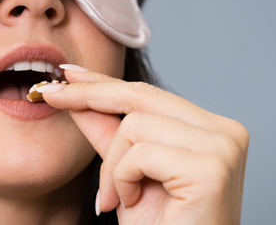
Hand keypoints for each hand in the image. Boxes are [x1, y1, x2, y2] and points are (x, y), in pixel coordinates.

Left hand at [39, 66, 248, 223]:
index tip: (67, 73)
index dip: (103, 82)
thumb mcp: (124, 171)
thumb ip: (106, 131)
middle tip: (49, 97)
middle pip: (140, 98)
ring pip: (135, 125)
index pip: (147, 95)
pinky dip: (123, 178)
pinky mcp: (212, 168)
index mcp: (211, 129)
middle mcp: (226, 131)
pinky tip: (132, 202)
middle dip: (89, 98)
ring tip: (119, 198)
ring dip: (112, 166)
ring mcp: (223, 147)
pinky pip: (141, 152)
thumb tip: (75, 91)